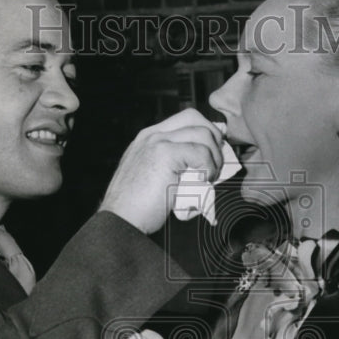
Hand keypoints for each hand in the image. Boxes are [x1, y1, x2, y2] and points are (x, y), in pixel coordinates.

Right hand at [99, 109, 223, 233]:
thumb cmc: (138, 208)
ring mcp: (157, 142)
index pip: (184, 120)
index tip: (212, 154)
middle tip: (216, 162)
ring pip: (202, 133)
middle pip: (194, 117)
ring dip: (215, 155)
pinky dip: (210, 166)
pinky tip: (205, 180)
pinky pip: (201, 152)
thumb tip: (201, 167)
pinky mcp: (165, 153)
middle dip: (213, 137)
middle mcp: (152, 135)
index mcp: (148, 139)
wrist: (122, 220)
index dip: (204, 133)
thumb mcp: (153, 178)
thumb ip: (172, 166)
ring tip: (211, 175)